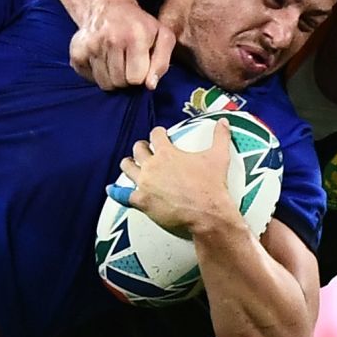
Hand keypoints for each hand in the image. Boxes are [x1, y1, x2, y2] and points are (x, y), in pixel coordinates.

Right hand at [70, 0, 175, 90]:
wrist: (108, 7)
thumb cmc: (139, 25)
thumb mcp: (162, 37)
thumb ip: (162, 62)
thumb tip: (150, 85)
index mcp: (135, 36)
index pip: (136, 79)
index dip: (140, 75)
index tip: (140, 64)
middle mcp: (111, 39)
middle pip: (119, 82)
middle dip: (125, 78)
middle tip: (127, 62)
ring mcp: (91, 45)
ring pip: (104, 84)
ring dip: (112, 77)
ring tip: (115, 61)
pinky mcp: (77, 51)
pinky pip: (89, 79)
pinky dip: (96, 74)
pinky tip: (102, 59)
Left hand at [109, 121, 236, 238]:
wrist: (207, 214)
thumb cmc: (212, 186)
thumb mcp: (219, 157)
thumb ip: (221, 136)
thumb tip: (224, 122)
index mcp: (167, 153)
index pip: (156, 134)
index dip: (158, 133)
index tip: (160, 134)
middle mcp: (152, 166)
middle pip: (138, 150)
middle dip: (141, 148)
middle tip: (145, 150)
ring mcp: (144, 184)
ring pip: (127, 168)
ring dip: (128, 165)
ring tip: (130, 164)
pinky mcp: (141, 201)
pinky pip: (122, 195)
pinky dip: (116, 192)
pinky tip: (112, 189)